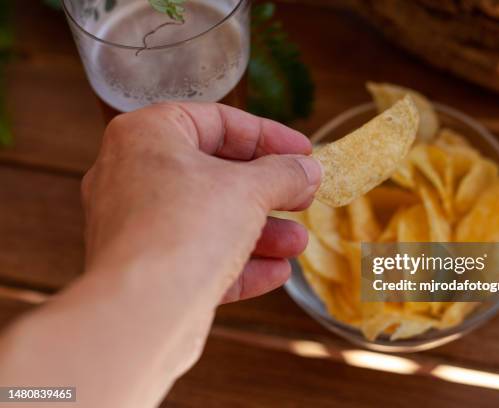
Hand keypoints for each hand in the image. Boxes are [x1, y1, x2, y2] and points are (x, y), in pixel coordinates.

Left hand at [81, 102, 321, 303]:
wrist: (141, 312)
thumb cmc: (185, 229)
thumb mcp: (249, 190)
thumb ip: (284, 174)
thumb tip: (308, 171)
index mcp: (147, 135)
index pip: (218, 122)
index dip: (269, 136)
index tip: (304, 152)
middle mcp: (132, 175)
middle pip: (215, 173)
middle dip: (268, 190)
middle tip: (303, 197)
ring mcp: (135, 225)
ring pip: (208, 219)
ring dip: (259, 232)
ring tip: (298, 243)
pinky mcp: (145, 269)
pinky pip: (196, 256)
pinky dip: (236, 261)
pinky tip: (276, 272)